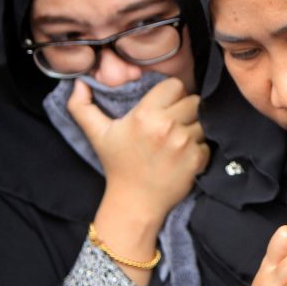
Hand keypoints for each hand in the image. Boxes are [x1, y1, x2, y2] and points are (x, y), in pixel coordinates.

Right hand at [68, 77, 209, 221]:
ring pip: (203, 121)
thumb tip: (78, 83)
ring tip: (178, 140)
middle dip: (185, 110)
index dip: (172, 94)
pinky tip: (183, 156)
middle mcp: (167, 126)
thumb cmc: (117, 165)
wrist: (135, 202)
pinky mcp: (197, 159)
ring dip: (194, 129)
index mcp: (145, 114)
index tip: (165, 106)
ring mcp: (184, 143)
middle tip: (173, 123)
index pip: (176, 85)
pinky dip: (199, 149)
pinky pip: (207, 143)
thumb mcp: (96, 134)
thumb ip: (81, 106)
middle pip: (194, 101)